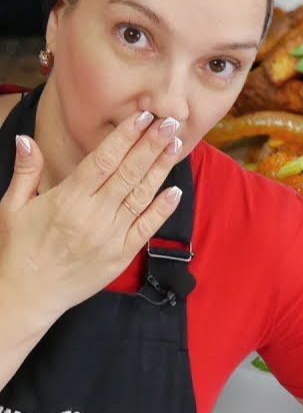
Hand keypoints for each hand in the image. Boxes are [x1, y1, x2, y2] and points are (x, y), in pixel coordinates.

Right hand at [0, 111, 186, 320]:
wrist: (26, 295)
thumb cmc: (17, 248)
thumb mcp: (11, 207)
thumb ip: (25, 172)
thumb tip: (26, 138)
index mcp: (67, 199)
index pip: (103, 160)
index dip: (125, 137)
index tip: (143, 117)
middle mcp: (93, 215)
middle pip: (129, 173)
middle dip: (152, 145)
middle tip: (171, 122)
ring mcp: (111, 235)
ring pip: (142, 196)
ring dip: (161, 169)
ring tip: (176, 146)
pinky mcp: (122, 255)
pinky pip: (147, 227)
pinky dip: (162, 209)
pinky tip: (175, 190)